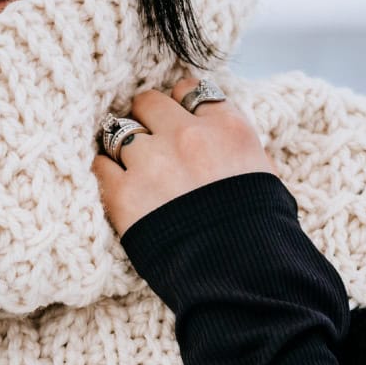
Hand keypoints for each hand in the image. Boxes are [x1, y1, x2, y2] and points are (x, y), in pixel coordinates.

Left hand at [92, 74, 276, 239]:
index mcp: (227, 128)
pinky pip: (100, 165)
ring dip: (123, 147)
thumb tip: (223, 136)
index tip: (175, 117)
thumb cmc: (259, 231)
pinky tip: (116, 185)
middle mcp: (187, 136)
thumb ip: (240, 147)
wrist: (239, 274)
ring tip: (129, 165)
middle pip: (148, 102)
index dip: (178, 104)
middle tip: (148, 139)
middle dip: (146, 118)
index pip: (189, 90)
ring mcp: (152, 162)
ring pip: (119, 130)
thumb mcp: (265, 176)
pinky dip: (106, 173)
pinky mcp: (124, 193)